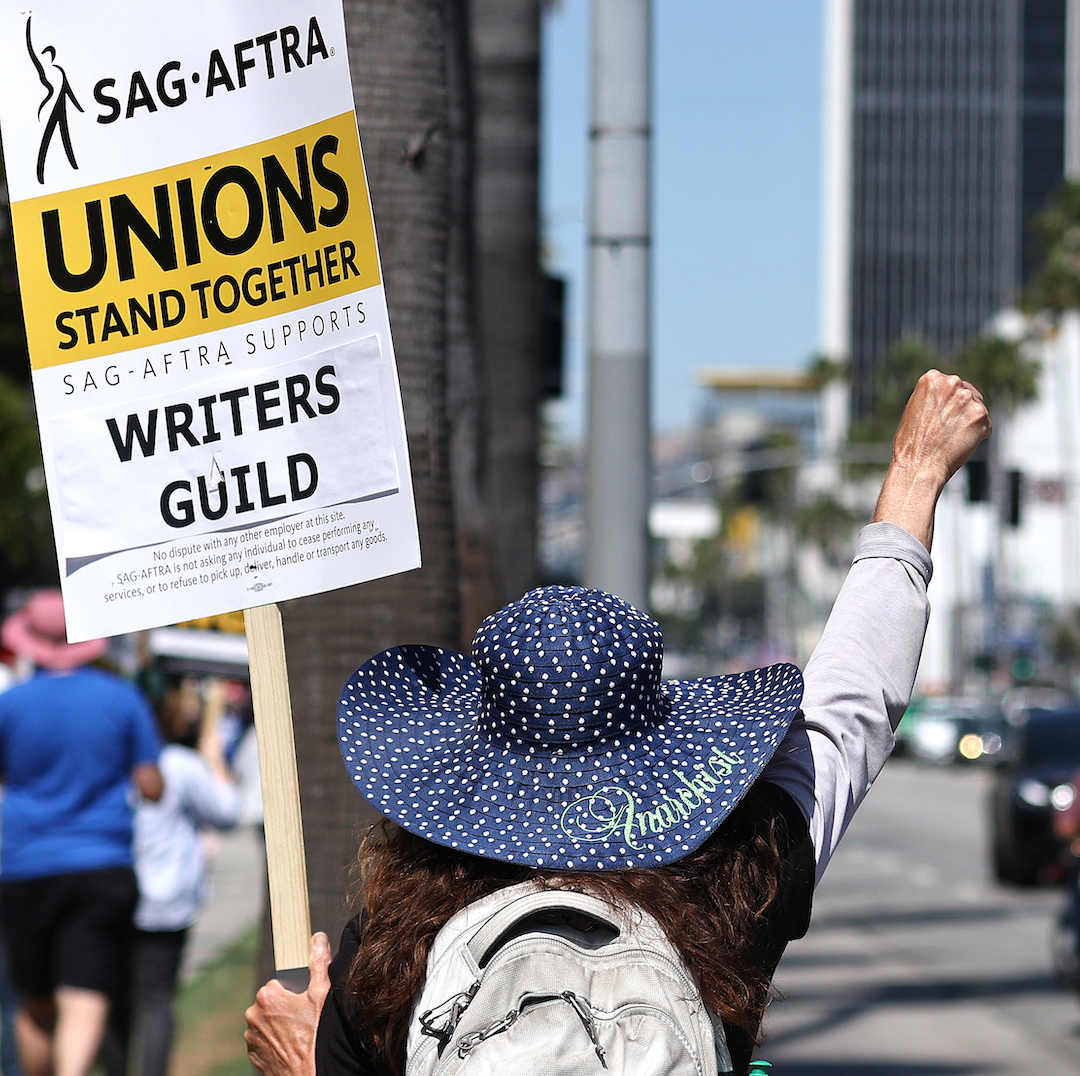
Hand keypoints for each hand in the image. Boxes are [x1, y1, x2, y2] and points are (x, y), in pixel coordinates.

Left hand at [245, 933, 331, 1075]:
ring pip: (266, 1022)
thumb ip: (318, 962)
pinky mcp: (253, 1054)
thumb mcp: (321, 994)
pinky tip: (290, 1046)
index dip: (292, 992)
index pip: (277, 983)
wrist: (309, 1073)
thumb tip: (317, 938)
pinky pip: (263, 1040)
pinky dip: (274, 1041)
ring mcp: (251, 1037)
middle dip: (284, 1008)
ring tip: (298, 1035)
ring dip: (278, 1025)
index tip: (302, 1004)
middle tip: (302, 1020)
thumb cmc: (315, 1035)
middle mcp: (253, 1015)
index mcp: (267, 996)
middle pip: (271, 1003)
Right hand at [889, 370, 990, 485]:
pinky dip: (977, 436)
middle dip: (962, 410)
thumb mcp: (917, 409)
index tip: (940, 418)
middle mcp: (951, 383)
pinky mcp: (980, 414)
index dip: (948, 404)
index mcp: (932, 378)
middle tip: (947, 430)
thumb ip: (937, 398)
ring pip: (978, 409)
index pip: (952, 385)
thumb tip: (957, 398)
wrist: (918, 464)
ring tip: (950, 438)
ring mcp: (967, 398)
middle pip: (968, 393)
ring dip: (969, 423)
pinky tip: (960, 443)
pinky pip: (986, 424)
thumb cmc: (912, 443)